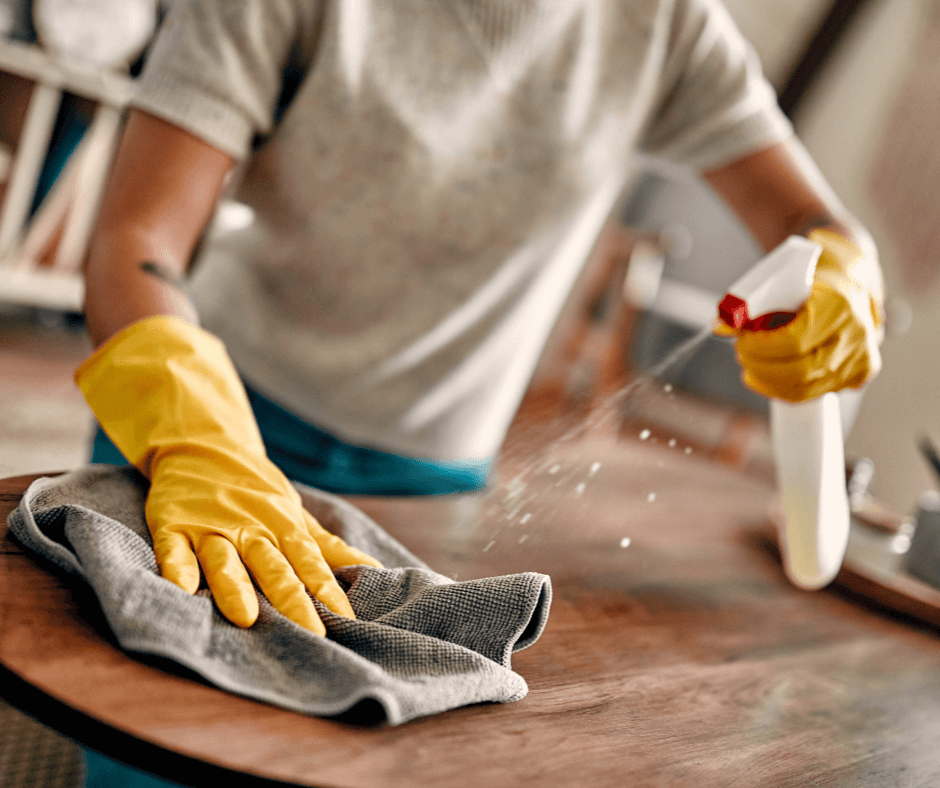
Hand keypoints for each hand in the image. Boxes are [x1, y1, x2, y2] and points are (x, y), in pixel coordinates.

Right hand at [76, 316, 381, 633]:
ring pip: (225, 560)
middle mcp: (250, 530)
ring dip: (235, 587)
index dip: (328, 592)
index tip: (347, 622)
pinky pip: (175, 549)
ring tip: (246, 617)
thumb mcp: (295, 516)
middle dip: (292, 601)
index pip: (311, 564)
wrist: (204, 446)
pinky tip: (181, 590)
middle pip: (274, 568)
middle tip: (310, 634)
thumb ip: (328, 548)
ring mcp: (211, 528)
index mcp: (283, 528)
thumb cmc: (256, 492)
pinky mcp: (174, 525)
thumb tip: (375, 570)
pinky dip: (177, 568)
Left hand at [733, 229, 883, 401]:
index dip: (761, 347)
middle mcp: (856, 336)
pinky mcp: (858, 375)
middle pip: (799, 372)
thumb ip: (751, 302)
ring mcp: (861, 359)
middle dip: (760, 366)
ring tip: (751, 362)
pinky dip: (782, 388)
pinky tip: (764, 376)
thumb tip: (719, 326)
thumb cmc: (814, 277)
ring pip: (804, 389)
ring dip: (768, 379)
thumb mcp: (782, 278)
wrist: (853, 280)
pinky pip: (813, 393)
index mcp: (839, 305)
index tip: (742, 339)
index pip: (793, 342)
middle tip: (742, 352)